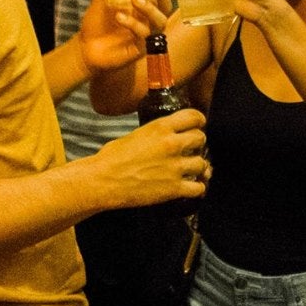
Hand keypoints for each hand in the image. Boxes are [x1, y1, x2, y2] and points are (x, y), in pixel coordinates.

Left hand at [81, 0, 163, 69]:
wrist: (86, 49)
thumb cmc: (98, 23)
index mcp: (144, 4)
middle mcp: (149, 18)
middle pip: (167, 5)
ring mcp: (147, 34)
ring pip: (160, 21)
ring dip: (149, 9)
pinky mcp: (141, 48)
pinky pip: (144, 35)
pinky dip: (133, 24)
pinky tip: (120, 17)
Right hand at [93, 108, 209, 209]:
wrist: (103, 181)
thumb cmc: (112, 158)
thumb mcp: (135, 135)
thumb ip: (156, 134)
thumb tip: (165, 136)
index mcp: (161, 128)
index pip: (194, 116)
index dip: (198, 121)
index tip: (198, 126)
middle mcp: (172, 144)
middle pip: (201, 139)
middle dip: (198, 144)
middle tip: (190, 150)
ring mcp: (175, 167)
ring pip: (203, 164)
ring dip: (199, 168)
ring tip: (191, 170)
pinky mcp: (174, 188)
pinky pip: (199, 187)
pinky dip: (197, 188)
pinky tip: (191, 187)